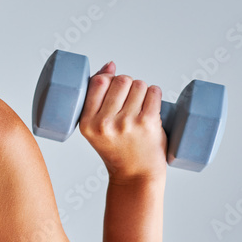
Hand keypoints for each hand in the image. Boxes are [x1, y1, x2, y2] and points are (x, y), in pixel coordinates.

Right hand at [78, 61, 166, 182]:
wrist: (135, 176)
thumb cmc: (116, 149)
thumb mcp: (95, 128)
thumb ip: (97, 98)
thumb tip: (110, 64)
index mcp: (86, 123)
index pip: (99, 81)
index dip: (109, 78)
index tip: (114, 88)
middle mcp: (104, 123)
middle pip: (121, 80)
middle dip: (128, 85)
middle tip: (130, 102)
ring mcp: (127, 123)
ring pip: (139, 84)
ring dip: (143, 90)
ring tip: (140, 106)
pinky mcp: (147, 123)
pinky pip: (154, 92)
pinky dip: (155, 94)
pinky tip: (152, 104)